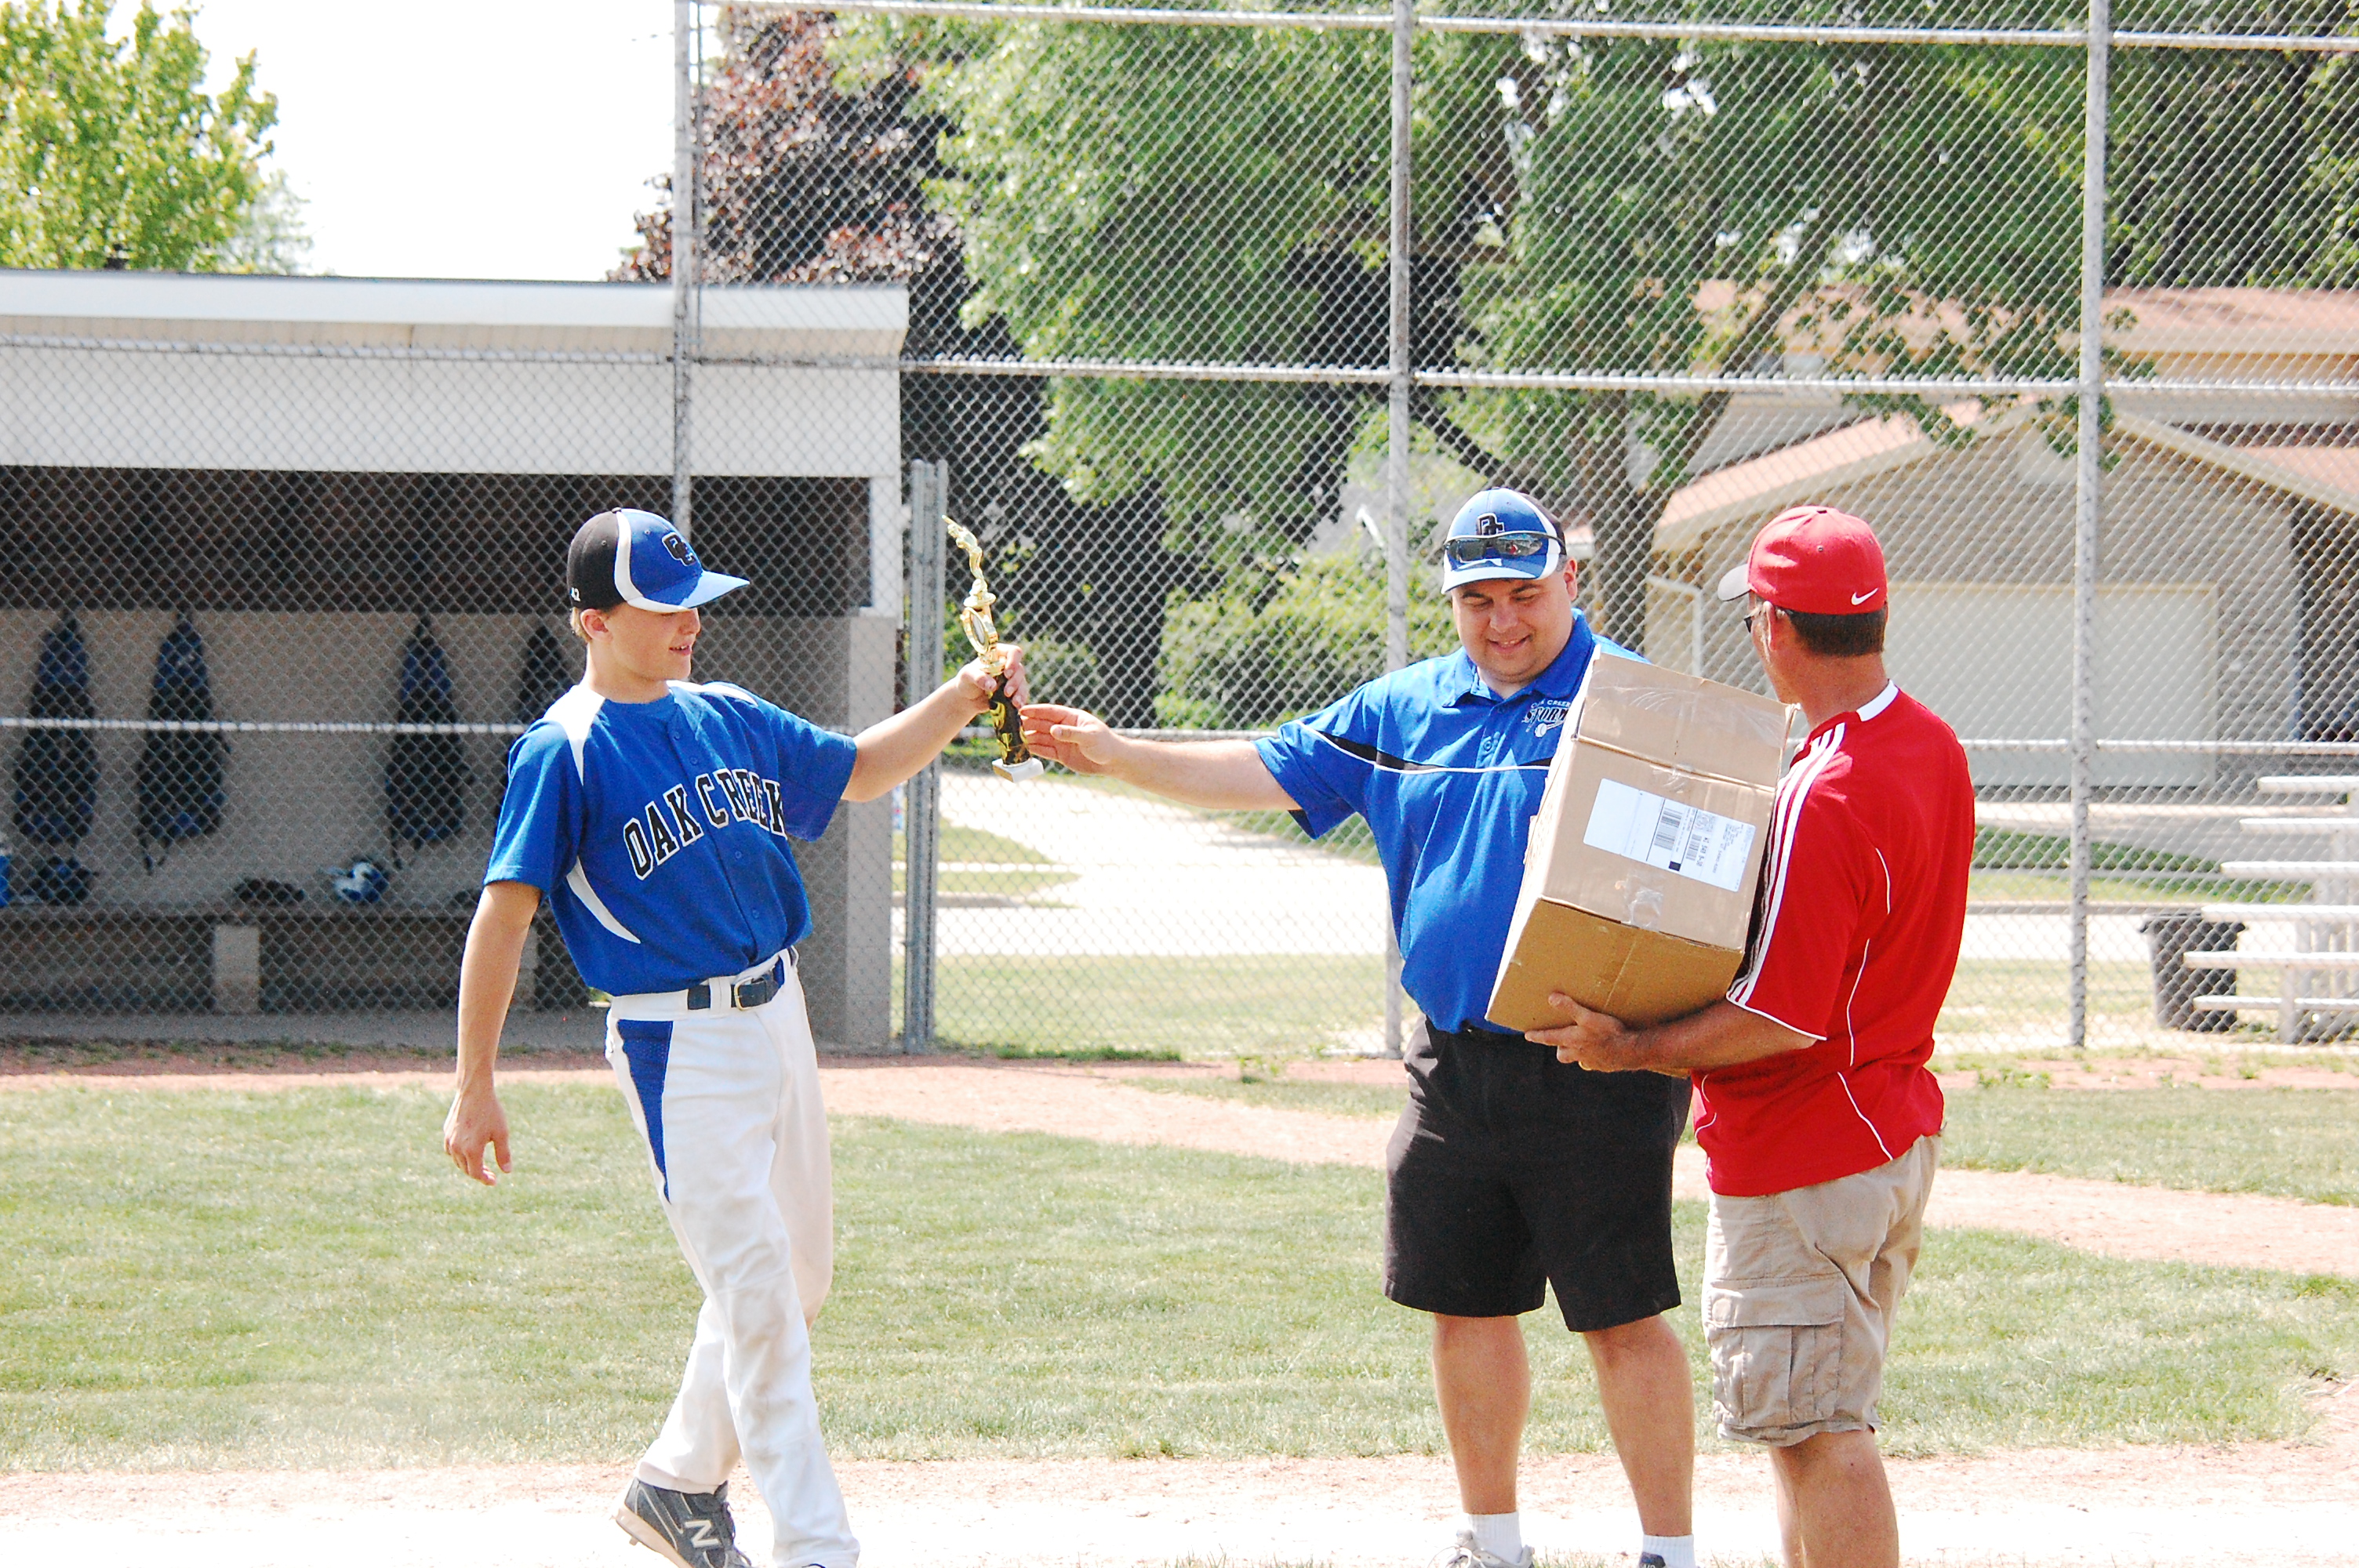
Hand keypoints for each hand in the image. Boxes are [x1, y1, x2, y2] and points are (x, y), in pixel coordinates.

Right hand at [443, 1083, 511, 1184]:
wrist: (474, 1092)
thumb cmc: (490, 1111)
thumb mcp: (501, 1133)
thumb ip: (503, 1154)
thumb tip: (507, 1172)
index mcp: (471, 1150)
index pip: (475, 1174)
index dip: (485, 1179)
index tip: (494, 1181)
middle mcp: (457, 1148)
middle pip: (466, 1169)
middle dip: (478, 1173)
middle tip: (490, 1173)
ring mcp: (449, 1140)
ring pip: (457, 1161)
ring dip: (468, 1166)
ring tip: (481, 1164)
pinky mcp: (446, 1133)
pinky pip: (450, 1151)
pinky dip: (459, 1156)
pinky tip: (468, 1152)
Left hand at [953, 644, 1025, 714]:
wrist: (967, 698)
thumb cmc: (966, 681)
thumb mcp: (967, 676)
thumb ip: (978, 677)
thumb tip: (993, 685)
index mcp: (998, 654)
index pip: (1013, 652)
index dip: (1013, 661)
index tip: (1007, 673)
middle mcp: (1007, 664)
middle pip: (1019, 669)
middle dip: (1014, 682)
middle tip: (1006, 692)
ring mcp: (1012, 678)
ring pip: (1022, 682)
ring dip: (1020, 692)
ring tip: (1014, 703)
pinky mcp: (1013, 691)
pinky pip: (1022, 694)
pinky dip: (1020, 700)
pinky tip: (1017, 706)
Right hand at [1020, 703, 1118, 774]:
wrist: (1113, 762)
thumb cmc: (1104, 744)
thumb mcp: (1088, 737)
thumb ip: (1070, 733)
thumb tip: (1053, 730)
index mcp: (1071, 717)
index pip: (1050, 712)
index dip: (1035, 711)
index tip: (1021, 710)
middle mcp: (1064, 728)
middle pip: (1042, 724)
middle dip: (1027, 724)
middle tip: (1011, 725)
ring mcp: (1062, 741)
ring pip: (1041, 738)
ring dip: (1028, 738)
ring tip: (1013, 738)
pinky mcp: (1062, 755)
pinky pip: (1045, 751)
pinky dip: (1034, 750)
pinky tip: (1024, 750)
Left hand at [1525, 994, 1649, 1070]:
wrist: (1629, 1051)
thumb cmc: (1608, 1032)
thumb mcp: (1588, 1017)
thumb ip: (1570, 1007)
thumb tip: (1551, 998)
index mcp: (1572, 1040)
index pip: (1549, 1038)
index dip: (1537, 1036)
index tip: (1528, 1036)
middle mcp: (1578, 1053)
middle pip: (1562, 1054)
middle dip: (1560, 1048)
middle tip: (1561, 1041)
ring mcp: (1591, 1061)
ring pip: (1578, 1060)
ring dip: (1577, 1054)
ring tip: (1583, 1045)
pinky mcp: (1604, 1066)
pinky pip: (1595, 1063)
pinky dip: (1595, 1058)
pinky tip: (1602, 1051)